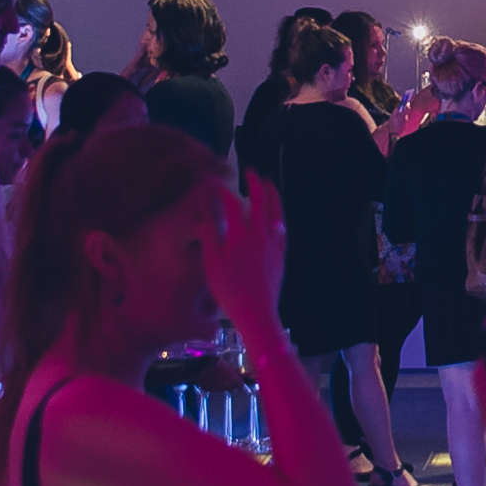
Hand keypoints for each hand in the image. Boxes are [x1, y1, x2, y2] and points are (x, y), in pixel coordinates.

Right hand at [209, 173, 289, 327]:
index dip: (226, 193)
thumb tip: (203, 217)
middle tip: (251, 172)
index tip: (218, 185)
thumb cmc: (229, 292)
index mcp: (240, 237)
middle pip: (261, 202)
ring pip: (276, 213)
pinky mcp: (281, 256)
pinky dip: (279, 218)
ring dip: (273, 196)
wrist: (256, 313)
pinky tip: (277, 217)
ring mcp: (273, 246)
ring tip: (268, 185)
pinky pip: (282, 230)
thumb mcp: (211, 266)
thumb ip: (209, 238)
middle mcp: (260, 236)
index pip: (234, 205)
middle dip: (256, 184)